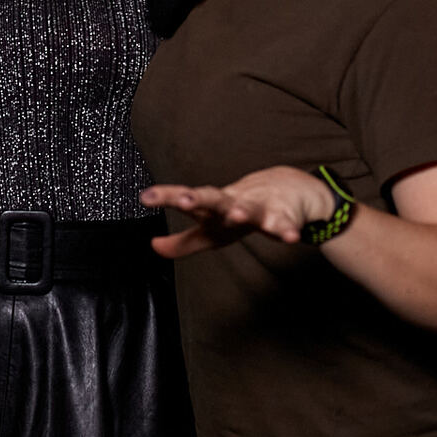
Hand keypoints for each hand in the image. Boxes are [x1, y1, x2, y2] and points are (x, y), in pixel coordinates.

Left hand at [141, 165, 335, 257]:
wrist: (291, 190)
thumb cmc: (244, 211)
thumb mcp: (212, 229)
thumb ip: (184, 241)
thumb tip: (153, 246)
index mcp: (214, 209)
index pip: (187, 201)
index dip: (166, 198)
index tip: (145, 197)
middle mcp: (234, 204)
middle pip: (214, 199)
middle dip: (200, 199)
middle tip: (185, 199)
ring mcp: (260, 208)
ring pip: (252, 210)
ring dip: (244, 212)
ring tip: (237, 214)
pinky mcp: (285, 217)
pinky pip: (286, 226)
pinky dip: (287, 231)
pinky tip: (291, 238)